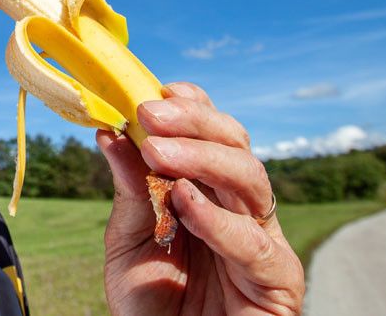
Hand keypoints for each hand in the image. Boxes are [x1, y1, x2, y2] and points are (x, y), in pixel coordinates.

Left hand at [97, 82, 303, 314]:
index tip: (153, 91)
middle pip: (235, 144)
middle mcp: (239, 208)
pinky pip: (254, 242)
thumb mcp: (127, 243)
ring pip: (250, 179)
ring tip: (159, 152)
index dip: (190, 106)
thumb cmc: (150, 305)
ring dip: (203, 158)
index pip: (210, 134)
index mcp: (207, 190)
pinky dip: (217, 218)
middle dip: (193, 122)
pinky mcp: (277, 279)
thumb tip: (108, 133)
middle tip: (149, 113)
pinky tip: (184, 200)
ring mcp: (261, 239)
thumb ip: (128, 192)